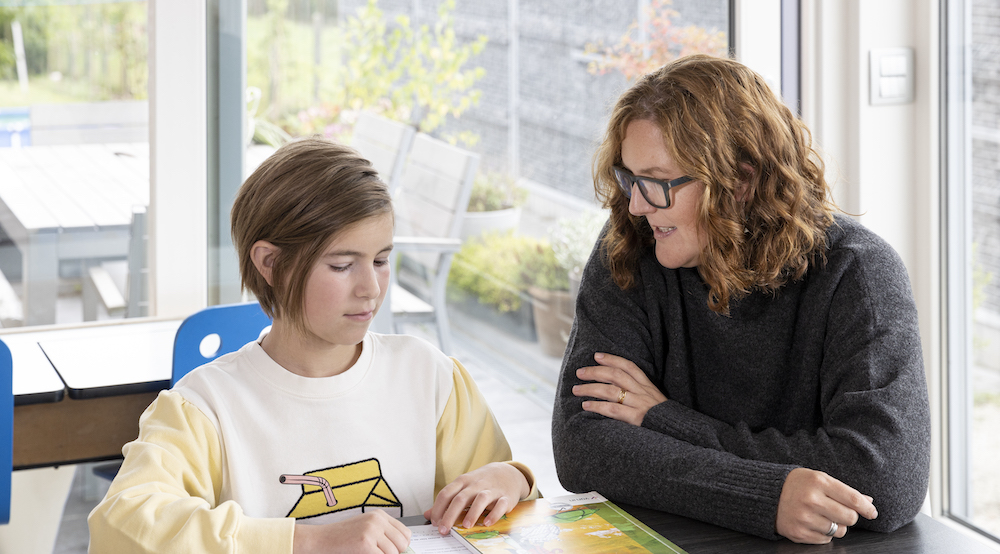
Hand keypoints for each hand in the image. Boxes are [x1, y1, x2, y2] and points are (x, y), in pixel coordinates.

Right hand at [293, 510, 410, 553]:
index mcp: (379, 515)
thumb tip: (402, 549)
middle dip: (396, 553)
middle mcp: (378, 520)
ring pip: (394, 552)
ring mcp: (372, 530)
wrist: (321, 539)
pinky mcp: (365, 543)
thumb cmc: (342, 537)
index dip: (402, 546)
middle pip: (402, 543)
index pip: (405, 532)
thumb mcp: (366, 529)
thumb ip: (383, 535)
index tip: (395, 552)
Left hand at [423, 462, 529, 534]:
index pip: (446, 493)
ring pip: (480, 499)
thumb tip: (428, 514)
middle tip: (444, 530)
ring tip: (466, 526)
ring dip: (473, 513)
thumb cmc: (481, 482)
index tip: (435, 522)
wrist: (507, 472)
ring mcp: (491, 490)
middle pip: (460, 498)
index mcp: (463, 481)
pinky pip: (500, 505)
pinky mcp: (506, 497)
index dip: (438, 508)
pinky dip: (494, 514)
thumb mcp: (463, 487)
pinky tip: (487, 523)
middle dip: (450, 515)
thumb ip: (446, 500)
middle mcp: (476, 484)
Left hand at [572, 352, 666, 425]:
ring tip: (576, 390)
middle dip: (595, 372)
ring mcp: (640, 404)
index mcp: (649, 386)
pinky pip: (612, 409)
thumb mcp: (657, 402)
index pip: (629, 366)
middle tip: (579, 372)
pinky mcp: (637, 418)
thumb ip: (641, 395)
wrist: (680, 435)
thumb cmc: (664, 421)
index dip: (612, 359)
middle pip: (615, 375)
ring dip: (590, 388)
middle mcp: (644, 392)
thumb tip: (619, 390)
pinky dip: (597, 406)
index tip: (597, 356)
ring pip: (610, 390)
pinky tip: (586, 406)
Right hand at [776, 468, 877, 543]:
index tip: (872, 512)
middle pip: (849, 518)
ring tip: (823, 516)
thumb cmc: (797, 485)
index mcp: (818, 482)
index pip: (853, 499)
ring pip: (839, 531)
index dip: (867, 508)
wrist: (767, 495)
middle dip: (850, 516)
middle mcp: (811, 500)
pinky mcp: (799, 533)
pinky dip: (824, 533)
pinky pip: (825, 540)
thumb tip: (868, 502)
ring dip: (836, 526)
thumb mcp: (819, 479)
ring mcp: (804, 518)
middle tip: (841, 512)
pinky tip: (813, 522)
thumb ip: (844, 490)